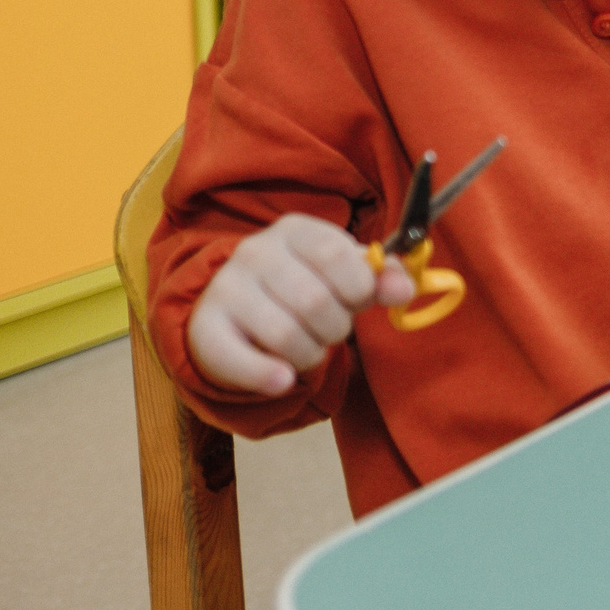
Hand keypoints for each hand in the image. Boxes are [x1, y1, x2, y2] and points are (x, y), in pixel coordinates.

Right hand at [185, 214, 417, 394]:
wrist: (235, 311)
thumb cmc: (302, 288)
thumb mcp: (344, 275)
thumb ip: (380, 278)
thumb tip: (404, 290)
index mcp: (294, 230)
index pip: (336, 253)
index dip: (358, 287)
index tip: (356, 300)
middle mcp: (254, 252)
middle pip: (316, 301)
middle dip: (335, 328)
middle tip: (328, 330)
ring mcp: (226, 289)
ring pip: (286, 336)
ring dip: (309, 354)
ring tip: (305, 348)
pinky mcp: (205, 329)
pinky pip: (242, 362)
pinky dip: (270, 378)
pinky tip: (282, 378)